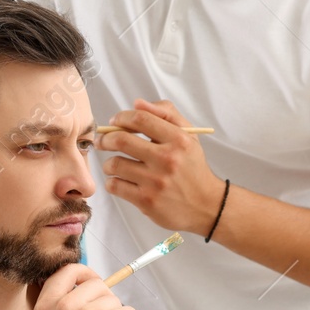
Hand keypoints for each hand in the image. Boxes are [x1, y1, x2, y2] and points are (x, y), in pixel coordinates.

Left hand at [98, 99, 221, 234]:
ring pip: (114, 164)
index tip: (115, 122)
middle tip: (103, 141)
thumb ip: (166, 113)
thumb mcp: (188, 135)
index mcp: (179, 139)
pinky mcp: (147, 201)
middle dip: (106, 139)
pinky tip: (120, 181)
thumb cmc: (192, 167)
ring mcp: (156, 182)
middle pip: (121, 140)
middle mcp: (167, 160)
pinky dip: (112, 182)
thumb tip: (136, 103)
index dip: (121, 117)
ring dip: (109, 164)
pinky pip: (115, 186)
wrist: (206, 205)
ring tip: (115, 165)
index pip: (141, 118)